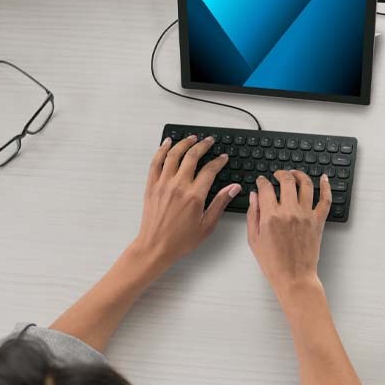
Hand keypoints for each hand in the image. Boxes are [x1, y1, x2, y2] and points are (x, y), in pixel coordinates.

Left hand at [133, 135, 240, 267]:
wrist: (155, 246)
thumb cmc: (180, 240)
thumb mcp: (207, 225)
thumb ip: (220, 203)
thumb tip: (233, 188)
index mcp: (194, 196)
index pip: (210, 170)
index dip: (219, 161)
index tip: (223, 158)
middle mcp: (178, 186)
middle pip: (192, 156)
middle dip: (203, 145)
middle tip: (209, 141)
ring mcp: (163, 184)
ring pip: (173, 155)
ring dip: (184, 143)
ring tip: (192, 138)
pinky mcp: (152, 186)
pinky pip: (156, 162)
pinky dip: (162, 150)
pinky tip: (168, 143)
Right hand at [246, 170, 330, 291]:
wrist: (294, 277)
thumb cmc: (273, 263)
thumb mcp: (254, 239)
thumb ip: (253, 214)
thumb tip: (254, 196)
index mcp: (271, 216)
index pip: (266, 188)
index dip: (262, 181)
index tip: (261, 181)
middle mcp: (289, 212)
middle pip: (286, 181)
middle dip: (281, 173)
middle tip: (278, 174)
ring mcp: (306, 215)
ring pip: (306, 185)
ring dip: (300, 175)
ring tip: (295, 174)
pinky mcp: (318, 221)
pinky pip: (326, 200)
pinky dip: (326, 187)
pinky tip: (324, 179)